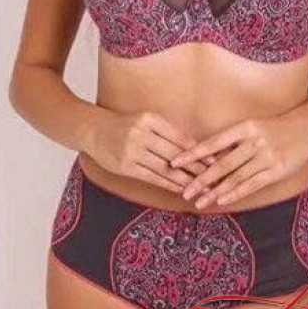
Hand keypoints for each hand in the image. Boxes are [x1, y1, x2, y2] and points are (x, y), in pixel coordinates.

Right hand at [84, 109, 214, 194]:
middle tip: (214, 177)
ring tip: (200, 188)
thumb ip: (166, 132)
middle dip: (196, 167)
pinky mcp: (125, 166)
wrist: (93, 130)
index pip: (179, 137)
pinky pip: (152, 177)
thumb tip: (195, 147)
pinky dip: (168, 184)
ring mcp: (132, 151)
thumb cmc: (124, 125)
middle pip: (175, 154)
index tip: (214, 159)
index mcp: (150, 119)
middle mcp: (141, 133)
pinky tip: (180, 190)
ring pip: (165, 168)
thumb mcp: (145, 119)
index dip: (198, 150)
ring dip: (185, 180)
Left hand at [169, 115, 307, 207]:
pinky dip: (235, 193)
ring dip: (215, 191)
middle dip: (201, 179)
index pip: (213, 142)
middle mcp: (254, 141)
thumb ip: (233, 141)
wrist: (307, 126)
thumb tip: (207, 156)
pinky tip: (221, 200)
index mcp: (245, 127)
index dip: (193, 153)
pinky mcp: (277, 170)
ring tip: (199, 202)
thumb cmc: (276, 127)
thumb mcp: (253, 126)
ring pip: (235, 177)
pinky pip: (252, 184)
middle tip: (184, 191)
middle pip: (222, 164)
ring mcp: (266, 156)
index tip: (175, 162)